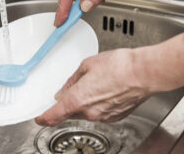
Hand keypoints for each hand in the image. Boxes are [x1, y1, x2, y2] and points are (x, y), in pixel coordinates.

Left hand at [35, 34, 183, 125]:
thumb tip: (64, 90)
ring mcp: (104, 116)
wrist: (144, 72)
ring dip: (86, 102)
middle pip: (71, 112)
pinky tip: (107, 90)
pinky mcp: (116, 116)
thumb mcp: (88, 65)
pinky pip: (100, 112)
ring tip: (98, 84)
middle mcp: (89, 112)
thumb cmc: (119, 66)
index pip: (54, 115)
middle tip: (78, 86)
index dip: (44, 118)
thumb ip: (72, 80)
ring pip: (86, 112)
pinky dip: (99, 104)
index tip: (39, 118)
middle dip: (70, 102)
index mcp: (78, 99)